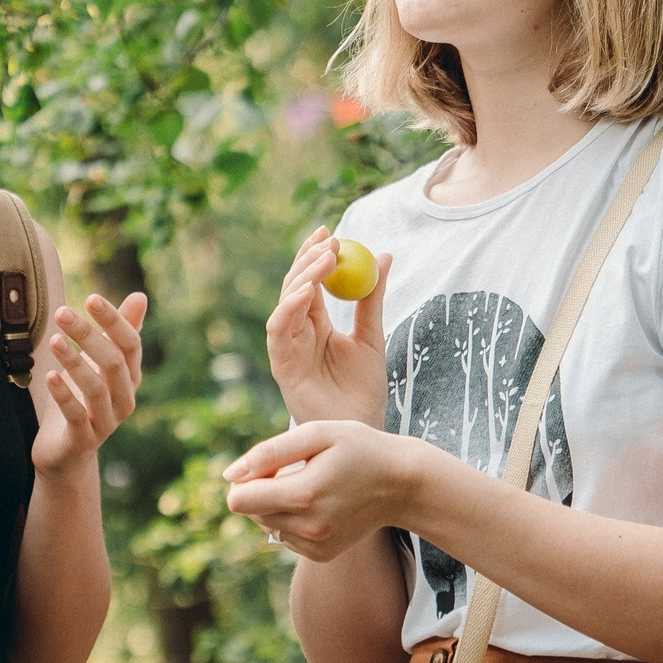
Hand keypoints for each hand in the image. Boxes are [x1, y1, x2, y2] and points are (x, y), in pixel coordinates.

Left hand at [32, 292, 149, 477]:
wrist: (66, 451)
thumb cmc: (82, 399)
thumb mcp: (98, 364)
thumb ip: (118, 333)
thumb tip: (140, 297)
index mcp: (130, 377)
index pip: (131, 344)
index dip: (114, 321)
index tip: (92, 298)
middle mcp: (124, 399)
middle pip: (114, 362)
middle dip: (88, 335)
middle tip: (61, 312)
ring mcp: (106, 421)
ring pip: (96, 388)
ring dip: (74, 361)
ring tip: (54, 340)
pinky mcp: (84, 439)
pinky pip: (76, 415)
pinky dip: (64, 394)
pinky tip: (50, 375)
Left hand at [224, 421, 422, 560]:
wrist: (402, 483)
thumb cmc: (359, 448)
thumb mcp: (316, 434)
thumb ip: (268, 453)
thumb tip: (229, 475)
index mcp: (303, 495)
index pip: (239, 500)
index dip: (245, 479)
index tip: (269, 465)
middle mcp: (307, 528)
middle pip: (251, 512)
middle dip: (262, 489)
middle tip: (296, 470)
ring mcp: (315, 545)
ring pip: (267, 525)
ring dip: (277, 504)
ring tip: (311, 485)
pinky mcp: (321, 554)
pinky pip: (286, 537)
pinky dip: (293, 519)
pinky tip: (320, 503)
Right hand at [264, 229, 390, 426]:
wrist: (361, 430)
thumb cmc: (364, 390)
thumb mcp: (372, 336)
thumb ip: (373, 298)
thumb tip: (384, 255)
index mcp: (316, 325)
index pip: (310, 281)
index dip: (316, 255)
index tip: (331, 231)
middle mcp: (298, 333)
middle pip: (294, 287)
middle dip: (308, 260)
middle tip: (329, 240)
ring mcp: (287, 348)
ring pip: (285, 303)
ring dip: (302, 277)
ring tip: (326, 258)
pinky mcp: (282, 365)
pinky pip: (279, 330)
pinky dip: (289, 307)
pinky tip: (309, 291)